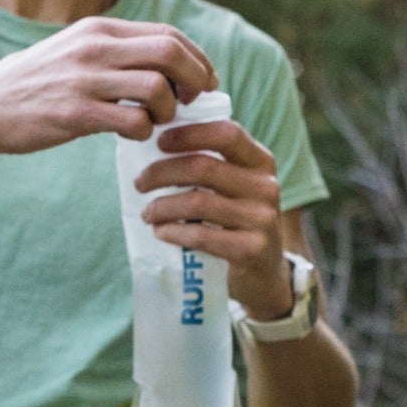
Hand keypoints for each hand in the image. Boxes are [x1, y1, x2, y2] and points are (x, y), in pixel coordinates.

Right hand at [0, 17, 217, 155]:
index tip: (203, 83)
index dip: (197, 60)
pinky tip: (132, 135)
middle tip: (192, 103)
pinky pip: (133, 120)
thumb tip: (166, 61)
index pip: (169, 35)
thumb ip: (115, 51)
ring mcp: (85, 79)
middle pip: (171, 53)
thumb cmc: (37, 85)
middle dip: (194, 80)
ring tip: (155, 121)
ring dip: (168, 110)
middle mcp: (94, 47)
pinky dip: (144, 132)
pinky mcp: (76, 113)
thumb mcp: (75, 51)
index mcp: (99, 30)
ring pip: (157, 86)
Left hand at [135, 119, 293, 321]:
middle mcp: (266, 187)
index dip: (189, 134)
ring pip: (198, 202)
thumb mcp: (236, 186)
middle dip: (162, 172)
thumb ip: (212, 164)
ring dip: (162, 206)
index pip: (227, 134)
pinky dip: (174, 232)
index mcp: (261, 162)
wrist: (266, 272)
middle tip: (140, 183)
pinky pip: (202, 235)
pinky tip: (161, 232)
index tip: (158, 143)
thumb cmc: (239, 221)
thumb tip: (157, 145)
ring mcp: (261, 219)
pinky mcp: (251, 250)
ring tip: (147, 213)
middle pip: (204, 167)